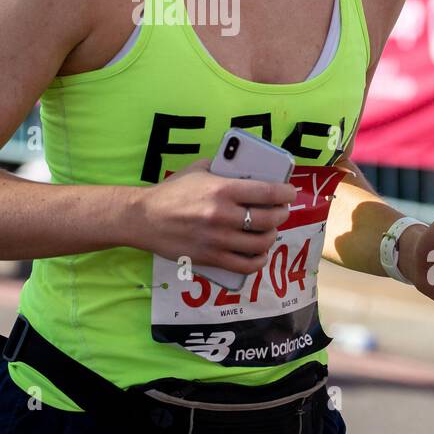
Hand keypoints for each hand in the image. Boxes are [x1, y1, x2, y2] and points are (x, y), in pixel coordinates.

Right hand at [129, 158, 296, 275]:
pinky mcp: (211, 258)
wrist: (144, 218)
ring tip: (270, 230)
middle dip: (282, 214)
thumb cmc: (171, 192)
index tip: (290, 193)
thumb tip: (248, 168)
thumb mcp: (198, 170)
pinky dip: (258, 261)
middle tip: (281, 211)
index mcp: (222, 190)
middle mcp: (223, 216)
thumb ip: (224, 169)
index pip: (267, 192)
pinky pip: (245, 265)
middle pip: (269, 219)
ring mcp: (218, 240)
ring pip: (261, 243)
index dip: (285, 193)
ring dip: (272, 236)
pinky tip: (260, 253)